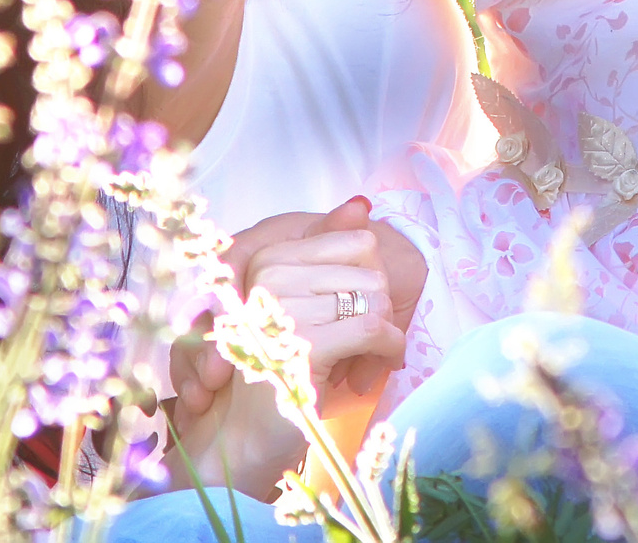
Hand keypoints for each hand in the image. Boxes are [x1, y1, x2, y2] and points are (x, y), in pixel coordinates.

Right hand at [222, 197, 411, 412]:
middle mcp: (270, 276)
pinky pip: (373, 327)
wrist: (248, 433)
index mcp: (267, 258)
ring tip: (369, 355)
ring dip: (386, 331)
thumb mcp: (306, 303)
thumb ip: (329, 251)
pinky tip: (380, 363)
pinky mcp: (304, 343)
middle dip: (380, 307)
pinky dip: (389, 348)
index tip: (359, 309)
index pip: (357, 241)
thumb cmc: (282, 365)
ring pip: (376, 297)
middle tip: (368, 340)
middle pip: (371, 269)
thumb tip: (360, 204)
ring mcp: (283, 308)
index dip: (371, 278)